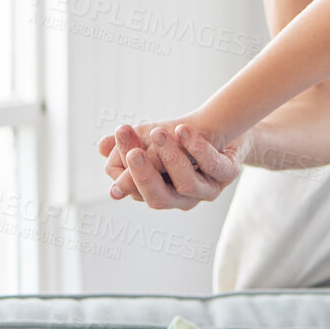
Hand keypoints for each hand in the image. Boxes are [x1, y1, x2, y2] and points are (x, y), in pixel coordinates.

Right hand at [98, 122, 244, 210]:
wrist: (226, 130)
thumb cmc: (182, 141)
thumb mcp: (152, 139)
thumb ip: (130, 145)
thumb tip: (102, 146)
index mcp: (159, 193)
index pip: (134, 188)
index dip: (124, 164)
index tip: (121, 132)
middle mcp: (182, 198)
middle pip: (158, 198)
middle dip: (143, 175)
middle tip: (134, 153)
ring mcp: (207, 189)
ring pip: (186, 184)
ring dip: (170, 158)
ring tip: (159, 132)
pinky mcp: (228, 174)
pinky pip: (213, 166)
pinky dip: (198, 148)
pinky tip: (183, 130)